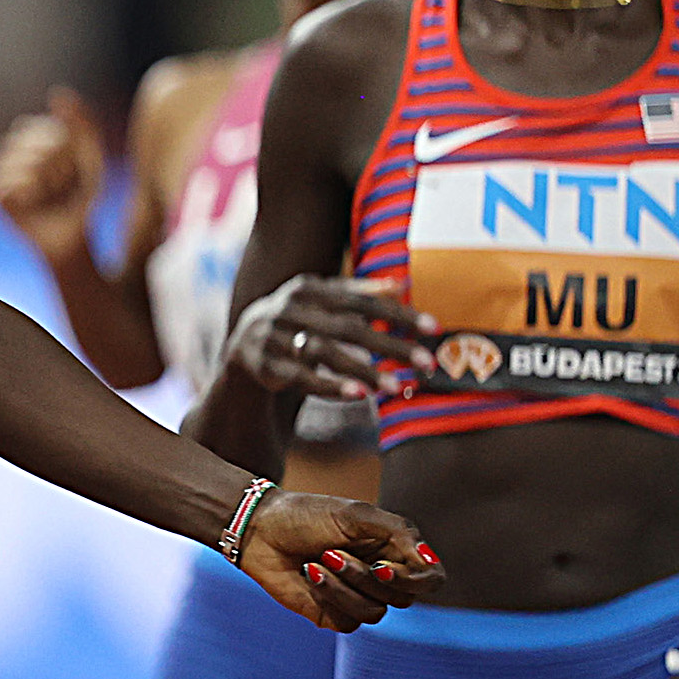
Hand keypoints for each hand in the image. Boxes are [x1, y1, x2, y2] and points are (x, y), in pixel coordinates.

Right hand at [0, 89, 103, 262]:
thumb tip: (56, 92)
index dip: (61, 146)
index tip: (73, 167)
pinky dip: (24, 190)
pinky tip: (34, 201)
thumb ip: (82, 122)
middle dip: (51, 162)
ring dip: (39, 177)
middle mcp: (13, 151)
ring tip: (48, 193)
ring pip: (12, 158)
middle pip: (25, 138)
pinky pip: (1, 181)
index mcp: (35, 137)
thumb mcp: (92, 155)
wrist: (73, 238)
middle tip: (61, 184)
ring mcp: (0, 172)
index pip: (41, 125)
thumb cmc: (82, 197)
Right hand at [227, 274, 438, 400]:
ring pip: (327, 353)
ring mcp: (276, 336)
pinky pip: (302, 377)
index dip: (399, 314)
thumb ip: (360, 293)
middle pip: (350, 328)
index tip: (433, 328)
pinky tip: (359, 394)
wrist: (244, 342)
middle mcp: (292, 308)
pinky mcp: (266, 364)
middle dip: (391, 346)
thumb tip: (404, 284)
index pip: (363, 301)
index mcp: (312, 288)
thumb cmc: (298, 319)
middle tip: (427, 363)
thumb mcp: (323, 300)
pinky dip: (331, 386)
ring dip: (364, 370)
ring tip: (395, 387)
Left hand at [236, 489, 443, 630]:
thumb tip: (429, 562)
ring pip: (374, 613)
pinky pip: (347, 622)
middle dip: (364, 577)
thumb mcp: (356, 515)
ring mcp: (358, 598)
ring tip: (317, 561)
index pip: (430, 579)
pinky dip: (328, 597)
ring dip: (342, 587)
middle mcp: (381, 578)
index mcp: (394, 550)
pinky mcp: (333, 614)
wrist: (261, 529)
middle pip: (402, 598)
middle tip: (332, 552)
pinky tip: (309, 575)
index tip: (382, 567)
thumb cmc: (308, 515)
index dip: (414, 580)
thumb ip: (398, 534)